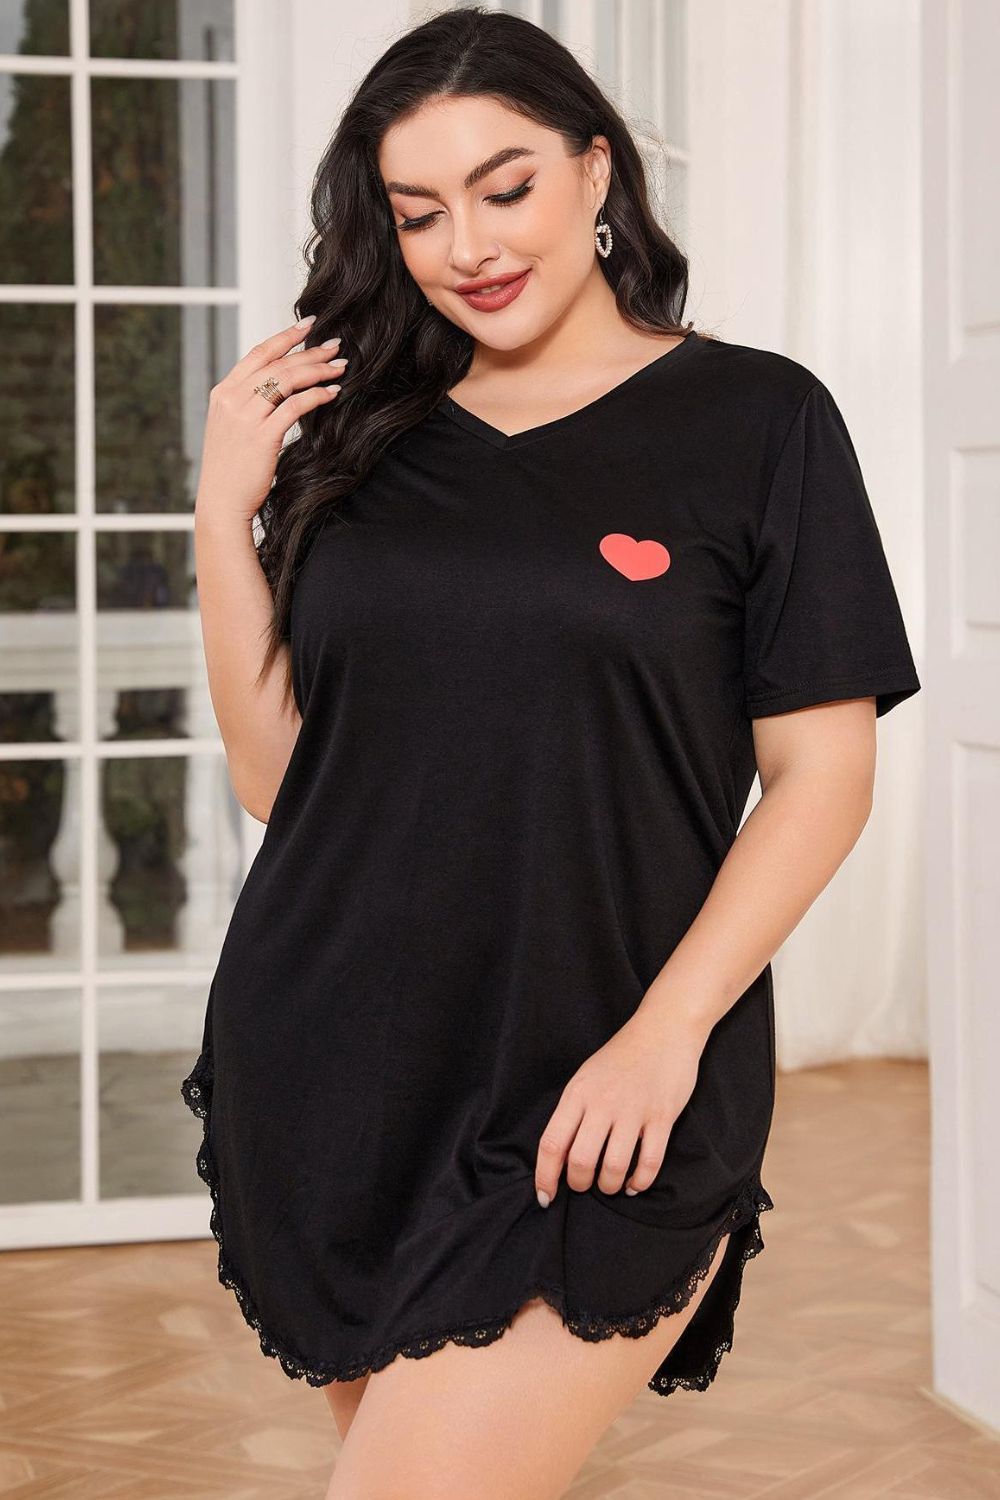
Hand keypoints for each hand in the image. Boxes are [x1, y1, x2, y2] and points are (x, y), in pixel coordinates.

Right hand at [195, 314, 347, 525]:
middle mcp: (231, 399)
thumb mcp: (231, 428)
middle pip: (278, 363)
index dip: (285, 336)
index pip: (258, 353)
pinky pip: (295, 406)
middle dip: (310, 351)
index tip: (308, 325)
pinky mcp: (262, 435)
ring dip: (318, 370)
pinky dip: (317, 396)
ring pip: (287, 379)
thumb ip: (247, 404)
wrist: (221, 502)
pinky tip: (332, 393)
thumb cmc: (231, 470)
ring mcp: (245, 416)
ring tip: (340, 367)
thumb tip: (275, 388)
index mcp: (223, 393)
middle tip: (336, 346)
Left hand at [533, 1006, 707, 1206]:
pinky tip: (634, 1183)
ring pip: (613, 1168)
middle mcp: (602, 1103)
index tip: (545, 1197)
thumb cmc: (621, 1056)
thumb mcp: (586, 1076)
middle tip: (584, 1185)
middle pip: (580, 1161)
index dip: (545, 1177)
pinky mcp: (661, 1117)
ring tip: (610, 1184)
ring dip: (609, 1186)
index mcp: (578, 1093)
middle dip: (579, 1184)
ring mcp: (633, 1111)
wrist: (663, 1030)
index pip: (552, 1143)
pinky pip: (649, 1163)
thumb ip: (574, 1111)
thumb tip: (561, 1154)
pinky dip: (639, 1182)